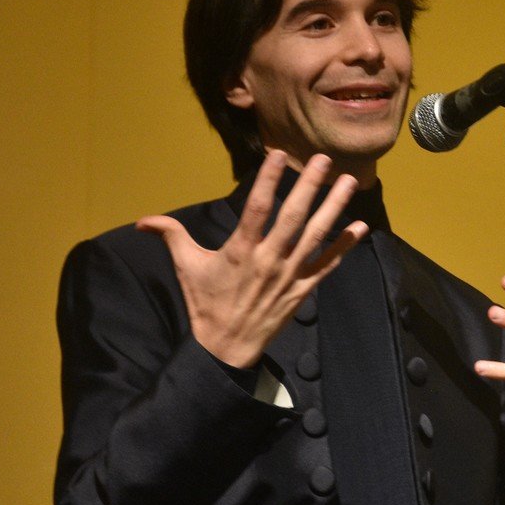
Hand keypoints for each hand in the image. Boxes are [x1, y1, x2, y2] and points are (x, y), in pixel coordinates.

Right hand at [136, 151, 363, 368]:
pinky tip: (360, 227)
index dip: (268, 180)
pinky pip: (327, 265)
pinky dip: (344, 247)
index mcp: (240, 250)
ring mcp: (289, 275)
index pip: (257, 208)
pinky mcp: (302, 290)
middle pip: (293, 217)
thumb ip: (171, 236)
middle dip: (309, 186)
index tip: (279, 155)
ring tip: (349, 182)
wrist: (226, 349)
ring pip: (316, 236)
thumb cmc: (206, 304)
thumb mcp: (187, 268)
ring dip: (334, 208)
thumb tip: (144, 220)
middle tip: (324, 159)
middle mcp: (268, 260)